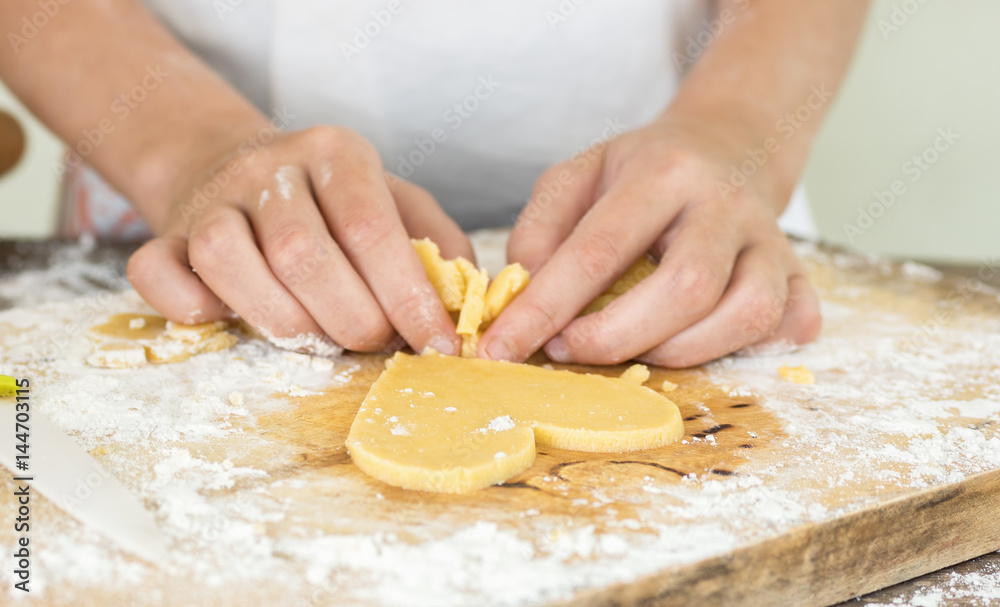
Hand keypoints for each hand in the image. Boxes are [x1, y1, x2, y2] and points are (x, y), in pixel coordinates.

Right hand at [128, 125, 471, 354]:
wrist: (236, 162)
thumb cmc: (333, 200)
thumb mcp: (398, 202)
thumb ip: (438, 243)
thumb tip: (469, 300)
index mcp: (336, 154)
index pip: (371, 228)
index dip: (408, 296)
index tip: (437, 345)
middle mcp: (270, 169)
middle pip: (302, 252)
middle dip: (349, 318)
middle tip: (372, 343)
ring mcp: (212, 200)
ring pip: (229, 260)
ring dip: (279, 319)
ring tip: (313, 338)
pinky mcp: (166, 233)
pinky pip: (156, 271)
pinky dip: (188, 306)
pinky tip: (224, 317)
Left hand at [480, 117, 821, 366]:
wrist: (728, 146)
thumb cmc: (642, 172)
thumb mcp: (577, 177)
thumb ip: (540, 229)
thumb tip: (520, 297)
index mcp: (663, 172)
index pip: (598, 250)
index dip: (545, 308)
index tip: (502, 348)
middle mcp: (725, 203)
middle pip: (685, 288)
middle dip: (616, 337)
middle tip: (570, 349)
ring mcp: (772, 240)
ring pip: (746, 313)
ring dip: (679, 351)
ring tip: (635, 345)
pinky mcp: (800, 273)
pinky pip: (792, 326)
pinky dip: (749, 350)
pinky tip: (704, 340)